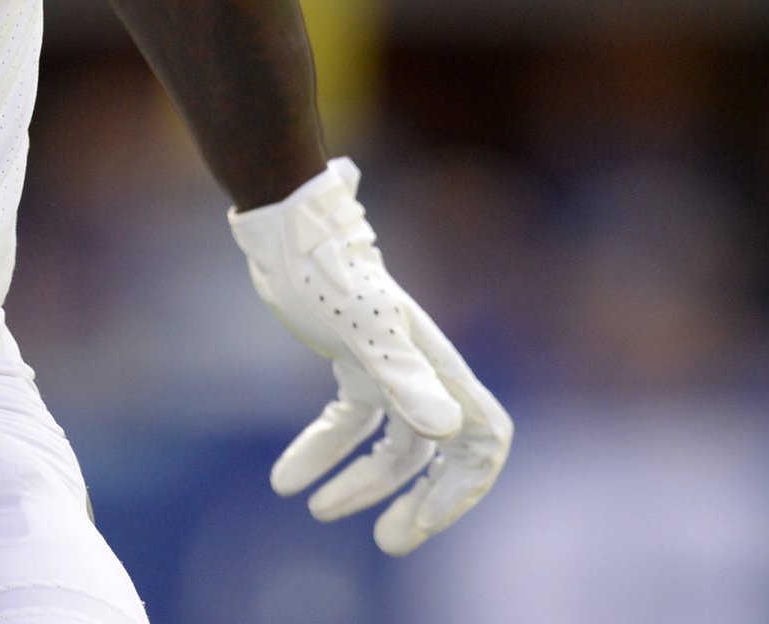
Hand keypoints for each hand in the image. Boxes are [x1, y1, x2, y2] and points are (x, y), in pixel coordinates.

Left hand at [228, 157, 512, 554]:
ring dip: (362, 483)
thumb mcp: (362, 326)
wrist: (287, 228)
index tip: (426, 519)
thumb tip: (447, 432)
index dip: (465, 485)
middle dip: (421, 502)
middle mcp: (419, 370)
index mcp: (436, 366)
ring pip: (391, 442)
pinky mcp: (351, 360)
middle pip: (440, 452)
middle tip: (391, 542)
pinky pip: (347, 421)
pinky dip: (321, 449)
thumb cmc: (328, 267)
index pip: (484, 438)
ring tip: (318, 510)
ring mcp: (385, 365)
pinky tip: (285, 478)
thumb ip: (403, 376)